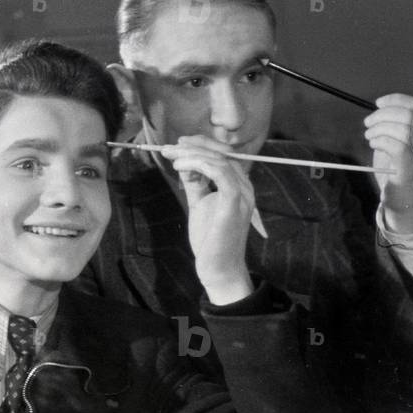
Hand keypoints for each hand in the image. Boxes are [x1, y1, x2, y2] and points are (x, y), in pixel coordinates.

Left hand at [161, 136, 253, 304]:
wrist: (219, 268)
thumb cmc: (211, 240)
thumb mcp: (200, 204)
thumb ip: (195, 183)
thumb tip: (183, 164)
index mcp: (238, 186)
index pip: (222, 154)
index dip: (199, 144)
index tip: (177, 144)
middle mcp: (245, 186)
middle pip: (220, 153)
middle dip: (192, 146)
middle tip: (168, 148)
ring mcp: (242, 194)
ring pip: (219, 159)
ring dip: (192, 154)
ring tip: (172, 158)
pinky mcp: (234, 202)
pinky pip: (219, 172)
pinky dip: (199, 164)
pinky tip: (181, 167)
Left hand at [363, 93, 412, 233]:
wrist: (403, 203)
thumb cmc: (395, 174)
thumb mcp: (395, 147)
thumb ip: (392, 131)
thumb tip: (377, 114)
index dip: (397, 100)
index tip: (378, 102)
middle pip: (409, 115)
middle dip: (384, 114)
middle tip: (367, 123)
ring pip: (403, 129)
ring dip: (379, 128)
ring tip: (369, 136)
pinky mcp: (409, 168)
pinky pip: (397, 146)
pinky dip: (380, 140)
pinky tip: (373, 144)